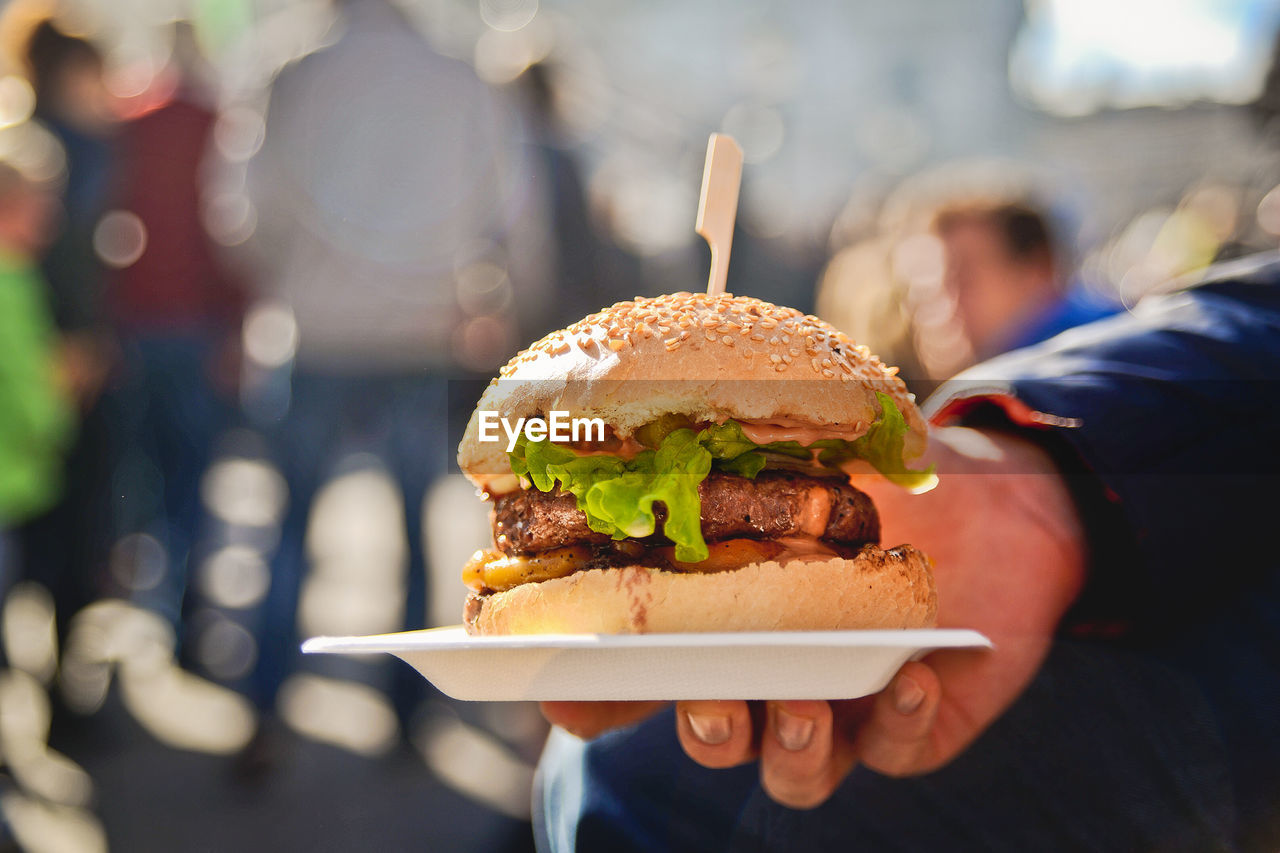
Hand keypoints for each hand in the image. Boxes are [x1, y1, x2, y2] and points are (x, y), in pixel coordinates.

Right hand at [541, 426, 1085, 807]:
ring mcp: (837, 707)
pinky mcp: (908, 725)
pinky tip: (909, 677)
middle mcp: (769, 675)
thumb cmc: (878, 474)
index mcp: (722, 622)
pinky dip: (896, 723)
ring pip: (791, 768)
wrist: (1001, 498)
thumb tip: (645, 420)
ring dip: (787, 745)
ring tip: (803, 698)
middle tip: (707, 695)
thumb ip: (734, 452)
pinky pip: (892, 750)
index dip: (593, 694)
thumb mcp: (802, 453)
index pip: (639, 677)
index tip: (563, 687)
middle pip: (712, 731)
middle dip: (701, 724)